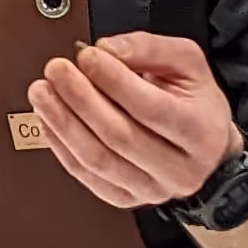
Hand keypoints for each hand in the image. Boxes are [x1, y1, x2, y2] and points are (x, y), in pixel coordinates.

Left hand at [27, 29, 239, 211]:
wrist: (206, 148)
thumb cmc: (194, 102)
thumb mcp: (188, 63)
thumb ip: (149, 48)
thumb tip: (106, 50)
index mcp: (199, 131)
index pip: (150, 108)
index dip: (113, 81)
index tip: (86, 56)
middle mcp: (178, 168)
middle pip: (120, 136)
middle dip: (81, 100)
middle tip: (56, 70)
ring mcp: (151, 189)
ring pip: (98, 159)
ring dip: (63, 123)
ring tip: (42, 93)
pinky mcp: (126, 199)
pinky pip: (86, 175)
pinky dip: (61, 147)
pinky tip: (48, 121)